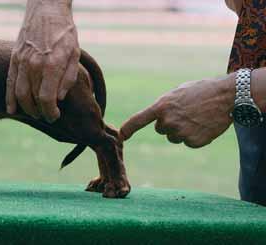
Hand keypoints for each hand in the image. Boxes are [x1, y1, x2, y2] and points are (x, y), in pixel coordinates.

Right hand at [6, 0, 79, 121]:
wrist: (46, 10)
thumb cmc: (64, 33)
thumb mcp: (74, 54)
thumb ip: (68, 78)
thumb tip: (59, 99)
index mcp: (52, 64)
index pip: (47, 98)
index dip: (51, 112)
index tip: (55, 116)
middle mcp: (34, 64)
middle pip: (33, 98)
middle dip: (40, 112)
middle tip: (47, 117)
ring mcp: (21, 61)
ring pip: (20, 93)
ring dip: (27, 108)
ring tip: (35, 114)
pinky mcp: (14, 58)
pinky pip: (9, 82)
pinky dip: (10, 98)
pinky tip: (12, 110)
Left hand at [120, 74, 235, 147]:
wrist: (226, 96)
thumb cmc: (201, 90)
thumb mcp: (177, 93)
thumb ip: (164, 106)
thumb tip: (157, 118)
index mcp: (161, 106)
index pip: (139, 119)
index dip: (128, 129)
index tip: (121, 136)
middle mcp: (167, 121)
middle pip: (161, 129)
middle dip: (170, 123)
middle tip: (186, 113)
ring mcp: (180, 132)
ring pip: (174, 137)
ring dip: (182, 130)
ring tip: (196, 117)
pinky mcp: (193, 142)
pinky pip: (188, 142)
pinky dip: (195, 137)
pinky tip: (204, 125)